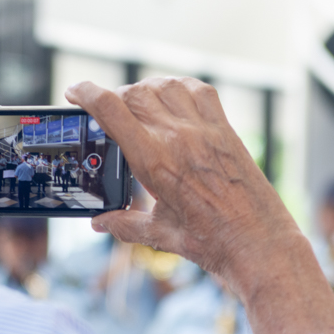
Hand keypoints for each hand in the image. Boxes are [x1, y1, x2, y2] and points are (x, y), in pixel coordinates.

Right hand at [66, 78, 333, 333]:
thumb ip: (124, 224)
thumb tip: (100, 223)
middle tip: (107, 112)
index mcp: (154, 162)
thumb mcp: (158, 234)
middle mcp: (178, 138)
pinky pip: (199, 91)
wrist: (260, 247)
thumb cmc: (211, 244)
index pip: (110, 109)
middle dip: (113, 97)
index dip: (85, 93)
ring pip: (164, 86)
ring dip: (144, 89)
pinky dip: (179, 88)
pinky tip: (172, 100)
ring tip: (138, 105)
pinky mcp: (226, 131)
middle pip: (134, 93)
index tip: (73, 92)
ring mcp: (205, 131)